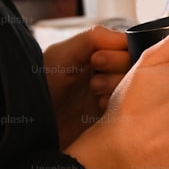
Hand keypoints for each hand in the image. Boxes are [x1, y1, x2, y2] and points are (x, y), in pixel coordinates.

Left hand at [42, 26, 130, 149]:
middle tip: (93, 83)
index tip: (97, 61)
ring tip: (96, 98)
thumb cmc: (40, 88)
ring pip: (137, 84)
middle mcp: (107, 72)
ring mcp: (113, 94)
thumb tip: (125, 38)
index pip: (127, 45)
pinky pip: (134, 106)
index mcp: (96, 53)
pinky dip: (121, 105)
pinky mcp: (115, 115)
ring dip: (117, 88)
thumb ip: (93, 38)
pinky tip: (102, 110)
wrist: (31, 130)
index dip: (118, 52)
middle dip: (116, 70)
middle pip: (136, 64)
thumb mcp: (60, 55)